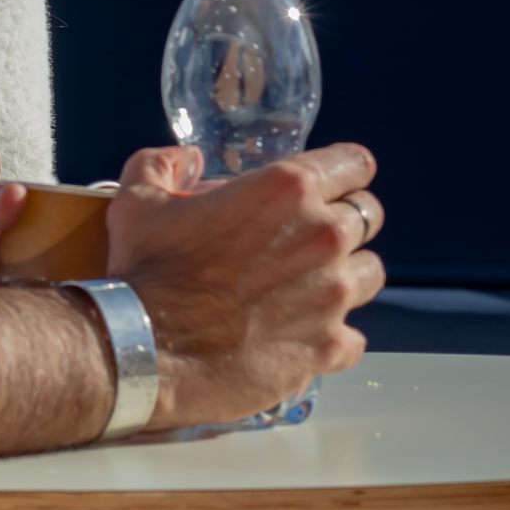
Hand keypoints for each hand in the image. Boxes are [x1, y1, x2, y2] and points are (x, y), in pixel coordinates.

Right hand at [106, 143, 384, 430]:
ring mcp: (332, 295)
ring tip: (308, 289)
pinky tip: (302, 337)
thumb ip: (163, 164)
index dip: (341, 173)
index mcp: (288, 189)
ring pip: (370, 273)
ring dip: (345, 276)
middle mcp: (322, 236)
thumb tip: (186, 160)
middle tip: (306, 239)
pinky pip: (354, 338)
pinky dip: (334, 337)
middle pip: (368, 215)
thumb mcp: (139, 200)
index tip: (326, 187)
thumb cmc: (146, 271)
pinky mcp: (328, 346)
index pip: (354, 164)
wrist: (142, 350)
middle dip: (342, 222)